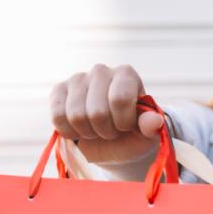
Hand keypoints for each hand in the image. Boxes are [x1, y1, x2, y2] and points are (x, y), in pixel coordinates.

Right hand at [50, 64, 164, 163]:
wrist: (111, 142)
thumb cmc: (132, 135)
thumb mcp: (147, 135)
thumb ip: (152, 127)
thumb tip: (154, 121)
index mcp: (126, 74)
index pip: (119, 99)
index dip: (122, 122)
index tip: (127, 127)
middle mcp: (101, 71)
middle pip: (97, 111)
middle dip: (105, 130)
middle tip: (111, 131)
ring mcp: (77, 78)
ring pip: (76, 115)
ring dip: (88, 132)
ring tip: (97, 130)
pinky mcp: (58, 90)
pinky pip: (58, 116)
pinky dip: (70, 132)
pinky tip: (80, 129)